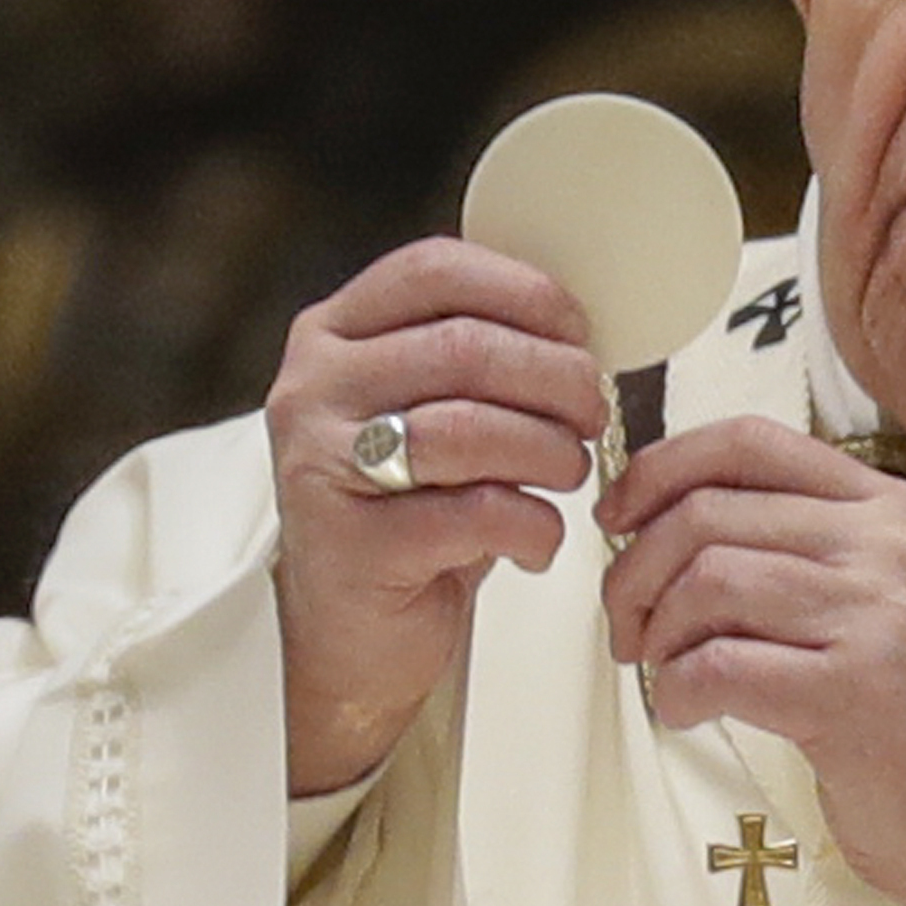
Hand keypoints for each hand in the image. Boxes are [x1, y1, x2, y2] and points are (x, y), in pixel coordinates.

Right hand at [268, 239, 607, 795]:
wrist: (352, 634)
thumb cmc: (407, 513)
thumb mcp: (429, 412)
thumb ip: (476, 357)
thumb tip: (578, 330)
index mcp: (332, 335)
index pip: (435, 271)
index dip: (525, 293)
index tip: (577, 332)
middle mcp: (313, 390)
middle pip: (466, 347)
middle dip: (556, 379)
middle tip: (592, 413)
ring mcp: (323, 466)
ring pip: (472, 428)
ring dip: (550, 452)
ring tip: (568, 474)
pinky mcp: (354, 546)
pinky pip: (477, 513)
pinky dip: (532, 525)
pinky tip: (535, 539)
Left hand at [595, 418, 905, 905]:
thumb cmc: (899, 705)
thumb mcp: (867, 593)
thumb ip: (788, 541)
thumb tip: (650, 513)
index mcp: (888, 508)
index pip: (749, 442)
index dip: (659, 470)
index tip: (616, 517)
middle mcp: (889, 546)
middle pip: (708, 513)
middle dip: (636, 572)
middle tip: (627, 625)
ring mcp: (877, 615)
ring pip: (706, 582)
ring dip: (656, 633)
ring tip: (663, 669)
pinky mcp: (852, 690)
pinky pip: (716, 664)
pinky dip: (675, 689)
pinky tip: (687, 710)